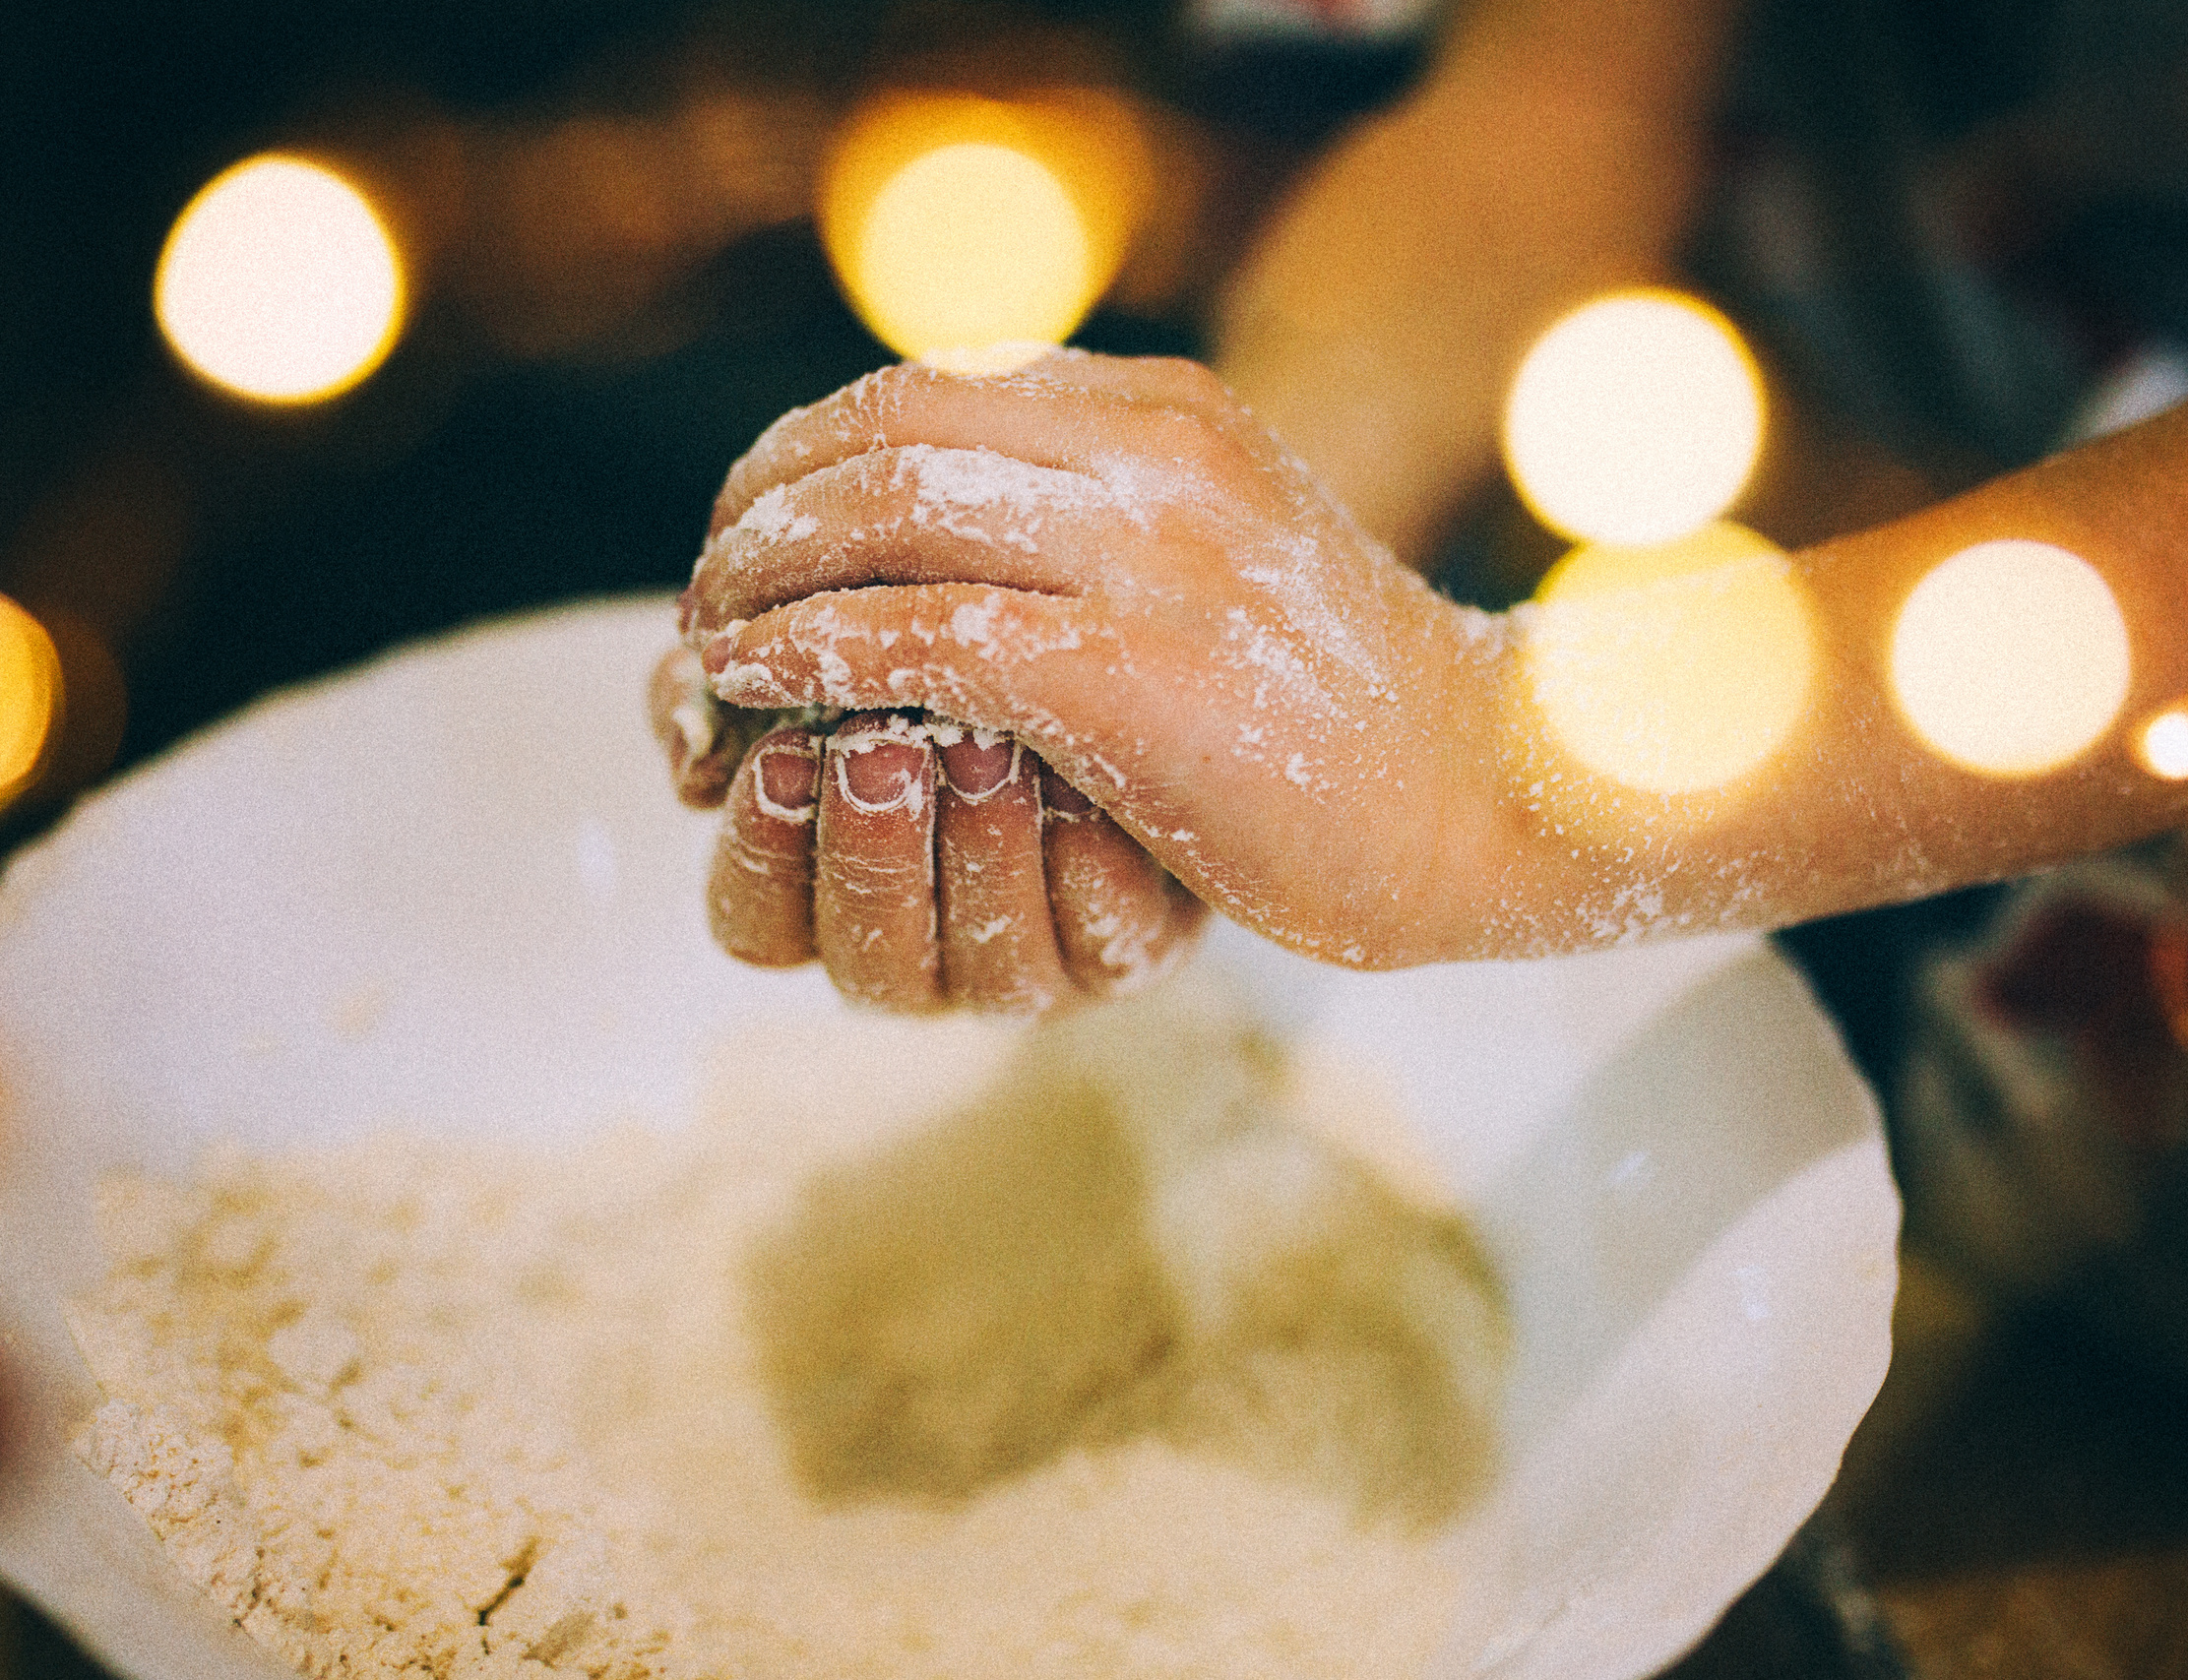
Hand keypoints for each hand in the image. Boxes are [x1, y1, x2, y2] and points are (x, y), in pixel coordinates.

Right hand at [652, 644, 1204, 1013]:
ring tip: (984, 739)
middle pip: (870, 959)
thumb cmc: (933, 664)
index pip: (755, 926)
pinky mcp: (1122, 955)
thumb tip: (688, 755)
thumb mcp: (823, 656)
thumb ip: (731, 691)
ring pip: (989, 960)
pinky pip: (1103, 930)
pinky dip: (1089, 853)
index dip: (761, 850)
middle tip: (882, 743)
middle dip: (870, 849)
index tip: (777, 752)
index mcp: (815, 905)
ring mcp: (1023, 973)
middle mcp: (915, 963)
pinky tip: (1085, 769)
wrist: (1122, 673)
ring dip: (979, 847)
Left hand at [676, 350, 1515, 970]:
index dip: (802, 454)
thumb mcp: (1228, 548)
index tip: (750, 533)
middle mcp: (1152, 452)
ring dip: (753, 585)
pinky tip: (754, 694)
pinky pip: (907, 641)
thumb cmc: (1343, 705)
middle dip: (754, 511)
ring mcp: (1143, 556)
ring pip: (874, 520)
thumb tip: (948, 513)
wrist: (1485, 795)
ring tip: (702, 656)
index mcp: (1167, 411)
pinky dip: (801, 658)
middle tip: (702, 597)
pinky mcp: (1124, 674)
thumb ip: (1105, 508)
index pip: (924, 389)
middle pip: (877, 432)